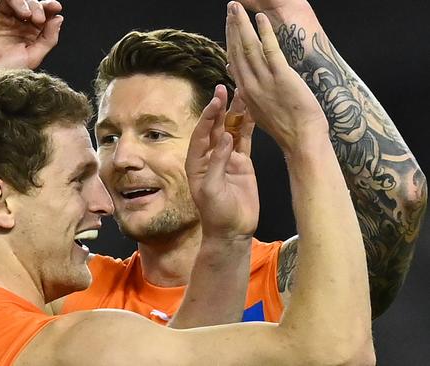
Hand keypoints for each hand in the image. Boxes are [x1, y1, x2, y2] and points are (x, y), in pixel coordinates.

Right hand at [0, 0, 62, 83]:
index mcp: (27, 32)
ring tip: (28, 14)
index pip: (41, 13)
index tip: (56, 8)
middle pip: (29, 2)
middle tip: (39, 19)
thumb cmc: (5, 73)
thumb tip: (59, 18)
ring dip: (23, 1)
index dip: (49, 7)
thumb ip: (48, 38)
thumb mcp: (33, 57)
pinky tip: (15, 4)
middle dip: (37, 6)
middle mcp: (13, 22)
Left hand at [185, 85, 258, 239]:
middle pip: (216, 127)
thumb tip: (227, 138)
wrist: (232, 231)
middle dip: (220, 108)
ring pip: (232, 130)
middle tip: (225, 88)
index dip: (208, 117)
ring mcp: (228, 159)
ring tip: (242, 92)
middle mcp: (211, 157)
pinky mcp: (243, 164)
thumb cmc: (216, 214)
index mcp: (197, 162)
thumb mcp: (212, 189)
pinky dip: (248, 126)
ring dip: (235, 113)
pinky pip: (245, 141)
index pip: (202, 134)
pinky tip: (253, 111)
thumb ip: (219, 163)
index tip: (215, 102)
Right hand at [225, 1, 326, 152]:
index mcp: (246, 92)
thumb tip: (239, 77)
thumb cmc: (286, 126)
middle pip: (237, 50)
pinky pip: (270, 51)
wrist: (301, 139)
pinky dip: (264, 32)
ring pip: (248, 48)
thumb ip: (249, 92)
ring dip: (242, 25)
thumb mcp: (260, 110)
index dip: (229, 40)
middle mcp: (250, 85)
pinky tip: (259, 18)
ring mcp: (265, 81)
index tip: (228, 25)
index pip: (233, 61)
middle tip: (230, 8)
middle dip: (232, 27)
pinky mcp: (281, 78)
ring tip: (237, 8)